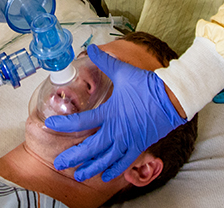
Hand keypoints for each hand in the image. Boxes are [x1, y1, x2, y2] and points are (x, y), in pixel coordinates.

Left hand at [43, 45, 185, 181]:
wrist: (173, 98)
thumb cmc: (148, 85)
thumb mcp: (123, 72)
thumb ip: (105, 61)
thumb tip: (92, 48)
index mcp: (110, 112)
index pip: (82, 121)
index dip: (64, 124)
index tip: (50, 125)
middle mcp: (116, 130)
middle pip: (91, 148)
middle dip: (74, 157)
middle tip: (60, 163)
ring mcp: (128, 140)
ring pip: (105, 159)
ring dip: (91, 168)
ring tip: (79, 175)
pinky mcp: (139, 146)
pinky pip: (124, 162)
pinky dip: (113, 170)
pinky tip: (105, 176)